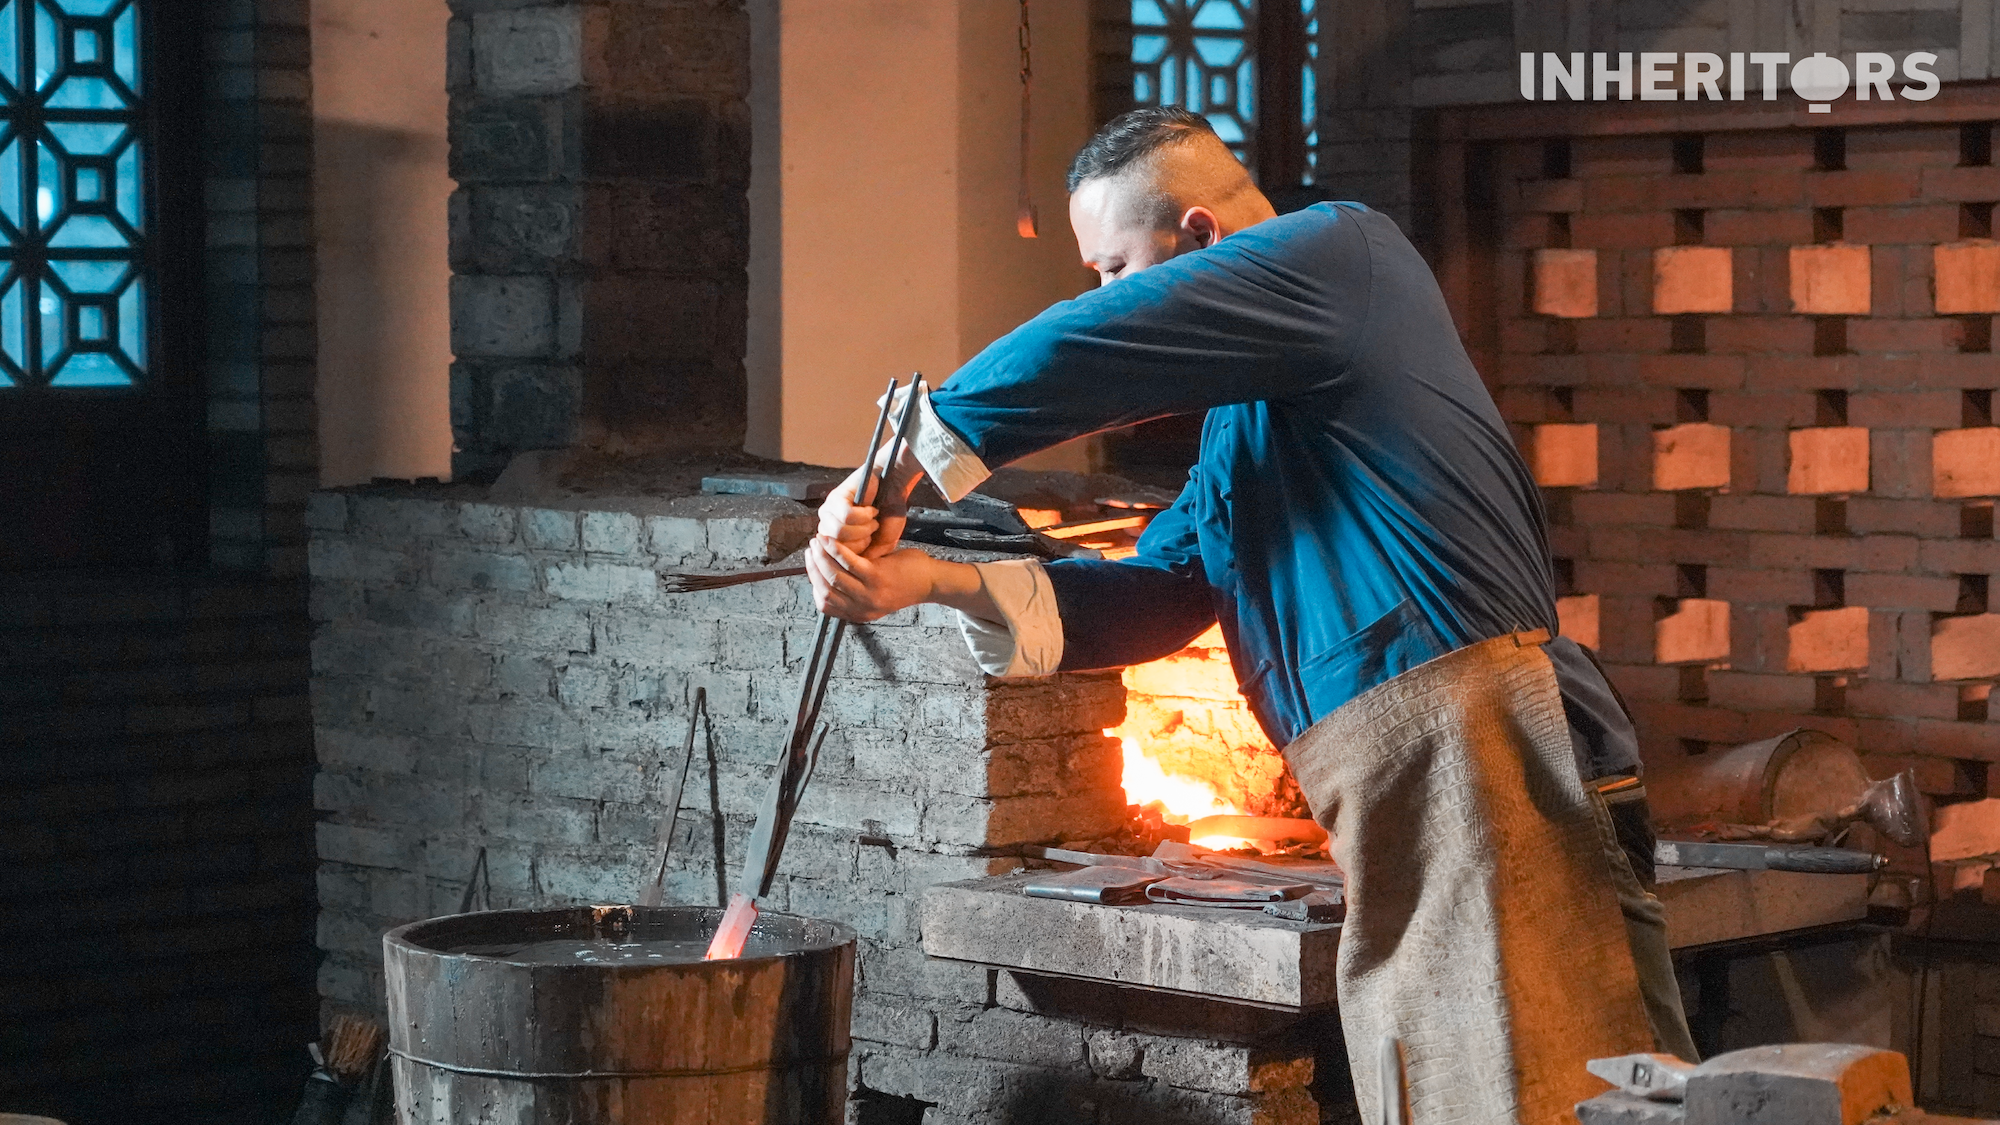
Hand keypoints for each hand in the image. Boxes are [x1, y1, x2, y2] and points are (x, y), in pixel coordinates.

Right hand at [805, 537, 938, 621]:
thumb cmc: (902, 582)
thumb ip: (852, 591)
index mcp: (859, 614)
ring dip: (821, 557)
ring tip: (817, 542)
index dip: (813, 584)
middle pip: (826, 589)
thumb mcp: (874, 596)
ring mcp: (869, 594)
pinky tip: (829, 539)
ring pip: (833, 576)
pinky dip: (834, 549)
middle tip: (810, 550)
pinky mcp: (876, 577)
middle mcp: (863, 608)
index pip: (825, 604)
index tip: (811, 566)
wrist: (930, 581)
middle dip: (813, 568)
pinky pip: (848, 562)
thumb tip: (827, 577)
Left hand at [815, 446, 921, 558]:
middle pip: (836, 549)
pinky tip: (871, 510)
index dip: (855, 558)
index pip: (835, 561)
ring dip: (863, 529)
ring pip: (839, 533)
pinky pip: (846, 516)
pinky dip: (864, 515)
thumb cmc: (889, 515)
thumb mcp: (882, 544)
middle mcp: (827, 528)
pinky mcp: (835, 498)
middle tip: (873, 531)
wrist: (895, 487)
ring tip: (873, 521)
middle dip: (861, 543)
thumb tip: (852, 570)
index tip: (871, 545)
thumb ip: (866, 558)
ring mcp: (828, 512)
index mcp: (836, 543)